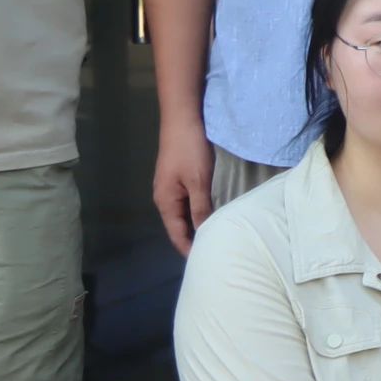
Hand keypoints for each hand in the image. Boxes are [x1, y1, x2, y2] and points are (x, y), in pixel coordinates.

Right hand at [152, 118, 215, 255]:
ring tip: (215, 239)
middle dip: (193, 241)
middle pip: (179, 226)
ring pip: (184, 215)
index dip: (189, 249)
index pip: (176, 234)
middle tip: (215, 253)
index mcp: (165, 201)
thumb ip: (201, 208)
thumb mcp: (198, 181)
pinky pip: (188, 203)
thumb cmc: (189, 150)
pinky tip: (211, 216)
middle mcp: (165, 197)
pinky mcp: (179, 178)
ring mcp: (171, 187)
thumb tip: (204, 234)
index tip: (205, 262)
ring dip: (197, 226)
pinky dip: (198, 212)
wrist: (183, 118)